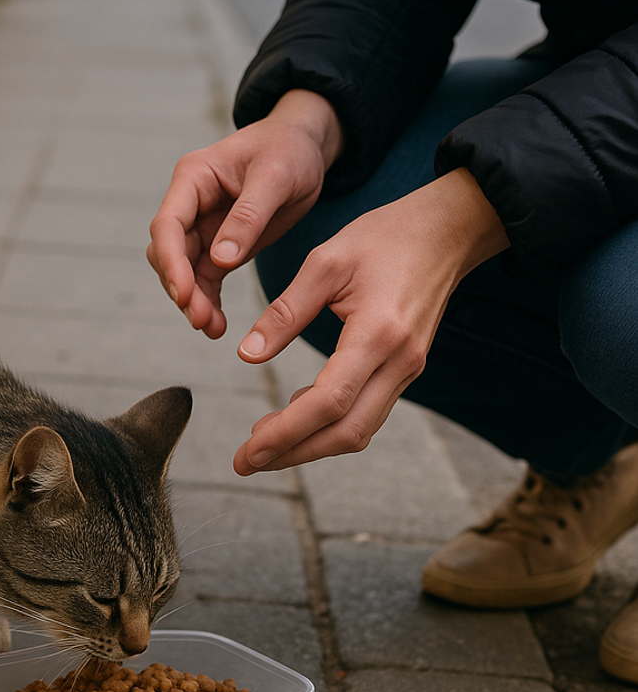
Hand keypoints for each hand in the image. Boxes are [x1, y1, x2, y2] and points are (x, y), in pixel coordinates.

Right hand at [147, 90, 343, 339]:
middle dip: (182, 288)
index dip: (172, 261)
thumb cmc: (290, 150)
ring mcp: (201, 226)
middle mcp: (189, 203)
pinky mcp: (218, 245)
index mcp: (193, 177)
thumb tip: (220, 258)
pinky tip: (217, 324)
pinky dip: (209, 301)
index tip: (184, 294)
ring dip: (193, 301)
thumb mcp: (276, 175)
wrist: (307, 148)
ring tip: (212, 329)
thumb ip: (248, 215)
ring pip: (184, 271)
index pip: (168, 224)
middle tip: (202, 320)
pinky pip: (205, 279)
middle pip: (170, 253)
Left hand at [233, 167, 510, 474]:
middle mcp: (399, 361)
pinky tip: (294, 416)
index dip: (286, 433)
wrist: (447, 229)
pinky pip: (366, 412)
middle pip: (346, 432)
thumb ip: (285, 312)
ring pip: (358, 429)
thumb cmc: (385, 237)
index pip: (329, 402)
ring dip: (310, 445)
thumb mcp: (325, 262)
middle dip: (293, 453)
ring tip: (262, 447)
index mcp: (378, 334)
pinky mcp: (405, 368)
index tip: (247, 450)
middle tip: (245, 462)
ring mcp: (407, 369)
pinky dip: (329, 425)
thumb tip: (246, 355)